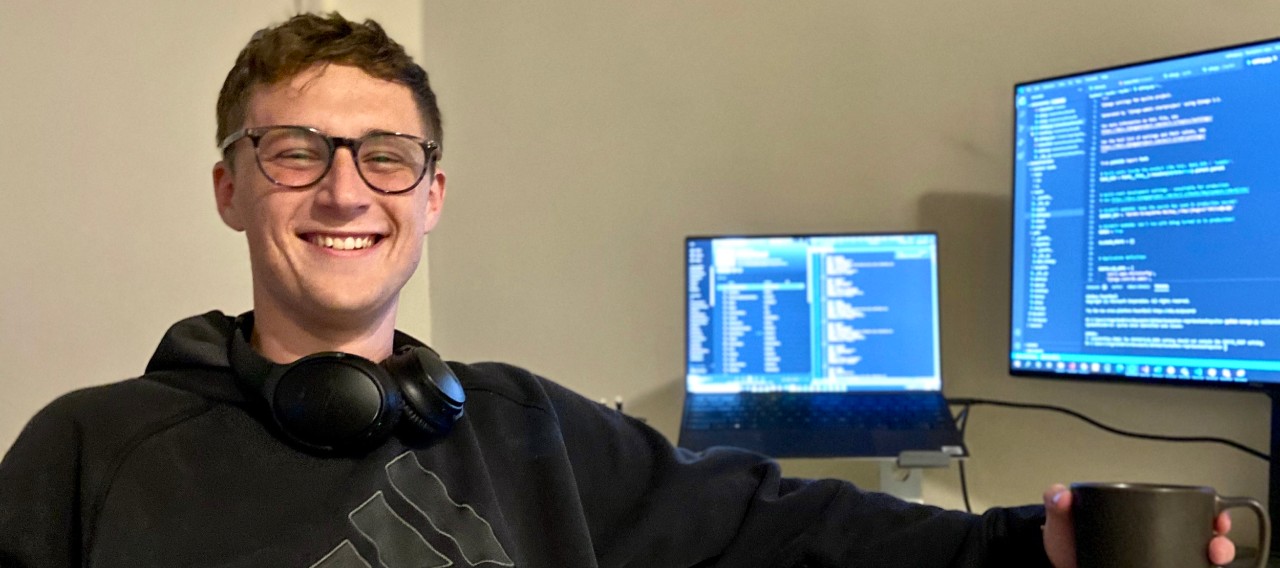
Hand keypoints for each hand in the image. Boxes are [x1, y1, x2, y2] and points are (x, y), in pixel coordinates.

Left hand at [1041, 484, 1236, 567]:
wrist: (1057, 567)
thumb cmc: (1065, 540)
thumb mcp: (1062, 518)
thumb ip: (1057, 503)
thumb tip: (1059, 494)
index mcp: (1140, 519)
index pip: (1183, 514)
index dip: (1207, 516)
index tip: (1218, 519)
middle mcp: (1154, 541)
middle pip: (1199, 542)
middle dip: (1219, 544)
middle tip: (1217, 546)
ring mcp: (1155, 561)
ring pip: (1195, 562)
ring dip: (1211, 562)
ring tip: (1213, 562)